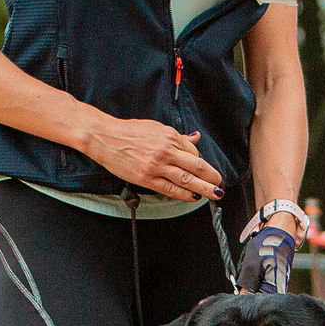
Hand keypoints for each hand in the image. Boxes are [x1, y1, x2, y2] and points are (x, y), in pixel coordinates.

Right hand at [78, 116, 222, 200]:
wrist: (104, 137)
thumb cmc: (128, 131)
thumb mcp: (155, 128)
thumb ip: (177, 136)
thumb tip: (195, 138)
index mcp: (170, 136)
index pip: (194, 151)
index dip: (201, 161)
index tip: (205, 170)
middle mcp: (166, 150)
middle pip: (197, 166)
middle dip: (211, 177)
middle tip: (220, 184)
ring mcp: (157, 165)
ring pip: (187, 180)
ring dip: (204, 188)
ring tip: (215, 194)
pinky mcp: (146, 178)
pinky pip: (170, 189)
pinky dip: (184, 194)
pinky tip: (193, 197)